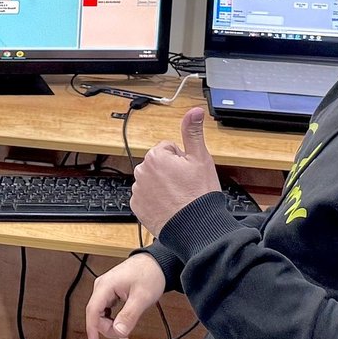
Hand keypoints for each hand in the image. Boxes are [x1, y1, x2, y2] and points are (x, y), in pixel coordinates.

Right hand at [85, 253, 166, 338]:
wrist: (156, 263)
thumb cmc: (150, 274)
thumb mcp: (142, 298)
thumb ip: (129, 316)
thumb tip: (118, 331)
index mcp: (105, 285)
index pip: (92, 311)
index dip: (92, 329)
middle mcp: (102, 286)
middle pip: (96, 314)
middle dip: (107, 328)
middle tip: (123, 333)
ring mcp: (105, 288)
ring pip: (100, 313)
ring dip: (110, 324)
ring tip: (124, 328)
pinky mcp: (111, 291)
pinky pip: (105, 309)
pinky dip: (112, 318)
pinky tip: (120, 321)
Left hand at [128, 106, 222, 234]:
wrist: (194, 228)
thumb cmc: (199, 194)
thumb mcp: (200, 159)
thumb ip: (192, 132)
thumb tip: (194, 111)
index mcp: (156, 156)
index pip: (169, 149)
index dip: (183, 161)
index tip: (189, 173)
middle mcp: (141, 171)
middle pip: (159, 165)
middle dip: (171, 172)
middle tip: (185, 186)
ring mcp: (137, 190)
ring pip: (153, 181)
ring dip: (163, 186)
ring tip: (178, 198)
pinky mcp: (137, 207)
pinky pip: (146, 198)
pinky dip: (156, 201)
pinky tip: (169, 206)